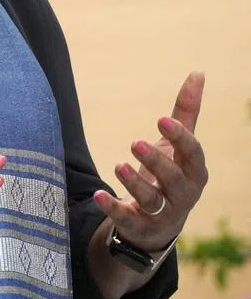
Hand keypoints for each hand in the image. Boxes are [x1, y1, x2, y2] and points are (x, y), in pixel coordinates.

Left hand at [94, 71, 208, 251]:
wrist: (158, 223)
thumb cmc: (170, 174)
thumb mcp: (177, 146)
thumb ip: (185, 113)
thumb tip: (198, 73)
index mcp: (194, 171)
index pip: (193, 155)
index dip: (180, 138)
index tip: (161, 119)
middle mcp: (182, 194)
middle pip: (174, 179)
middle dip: (156, 161)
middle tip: (134, 142)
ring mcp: (161, 213)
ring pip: (152, 201)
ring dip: (135, 184)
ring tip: (118, 165)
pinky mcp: (138, 226)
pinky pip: (127, 219)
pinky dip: (113, 208)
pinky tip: (99, 196)